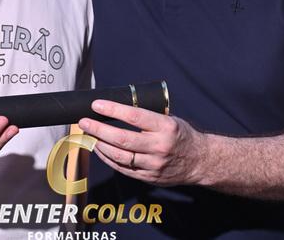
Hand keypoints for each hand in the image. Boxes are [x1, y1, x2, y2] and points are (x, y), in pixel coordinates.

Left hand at [78, 100, 202, 186]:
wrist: (199, 161)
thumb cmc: (180, 135)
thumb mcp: (169, 119)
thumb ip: (147, 116)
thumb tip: (117, 107)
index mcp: (166, 127)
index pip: (135, 116)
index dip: (113, 110)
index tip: (96, 105)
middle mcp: (160, 147)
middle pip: (123, 139)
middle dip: (99, 130)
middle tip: (84, 122)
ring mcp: (154, 165)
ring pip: (120, 157)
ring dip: (100, 145)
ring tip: (88, 135)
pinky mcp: (149, 178)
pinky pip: (123, 169)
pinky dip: (108, 158)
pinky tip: (99, 149)